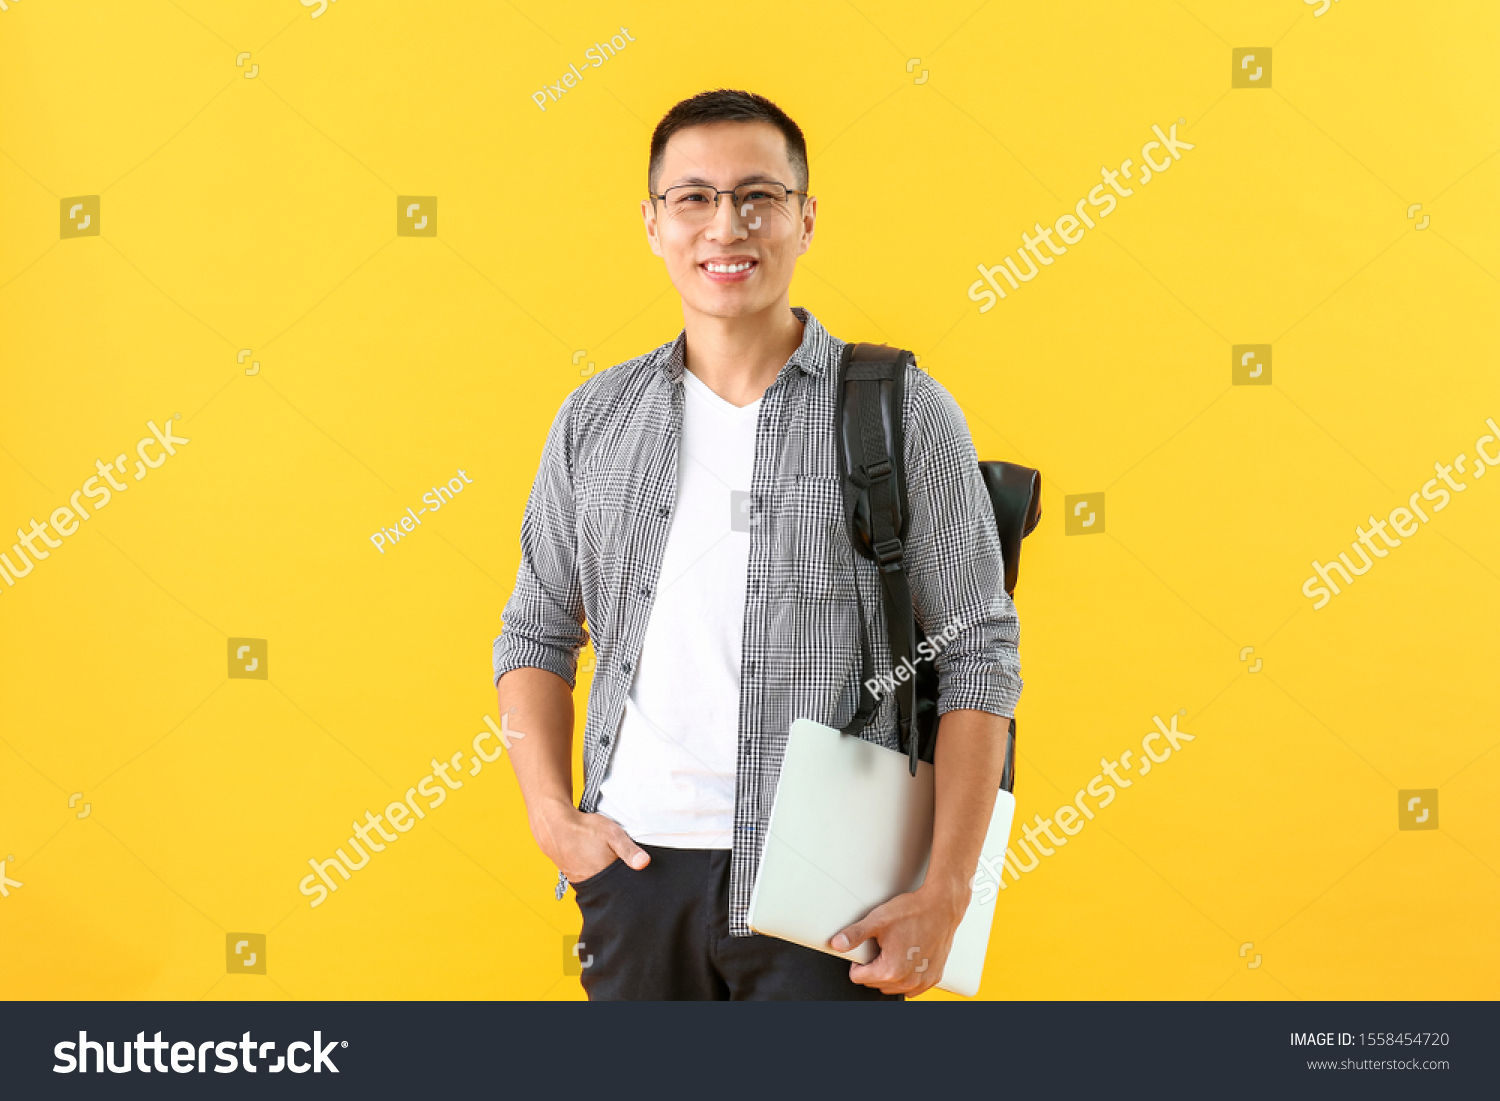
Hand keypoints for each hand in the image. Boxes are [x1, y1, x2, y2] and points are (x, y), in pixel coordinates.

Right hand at [530, 800, 649, 882]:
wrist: (554, 824)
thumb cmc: (584, 828)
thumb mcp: (612, 834)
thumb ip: (629, 850)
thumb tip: (644, 864)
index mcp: (603, 875)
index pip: (622, 888)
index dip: (629, 881)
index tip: (634, 876)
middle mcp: (590, 882)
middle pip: (610, 887)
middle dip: (617, 879)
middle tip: (618, 864)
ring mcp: (578, 880)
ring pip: (598, 883)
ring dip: (604, 876)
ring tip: (604, 860)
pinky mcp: (571, 875)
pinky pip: (586, 878)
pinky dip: (592, 872)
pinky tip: (593, 860)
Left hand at [831, 879, 968, 995]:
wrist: (942, 906)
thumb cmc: (913, 911)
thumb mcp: (878, 920)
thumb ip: (855, 934)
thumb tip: (836, 944)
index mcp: (890, 970)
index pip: (859, 978)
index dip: (858, 962)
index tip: (867, 948)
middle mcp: (908, 981)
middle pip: (875, 983)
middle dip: (873, 967)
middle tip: (882, 946)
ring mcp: (922, 982)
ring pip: (893, 987)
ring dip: (889, 973)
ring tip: (896, 949)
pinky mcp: (934, 978)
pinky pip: (912, 986)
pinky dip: (907, 976)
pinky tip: (909, 957)